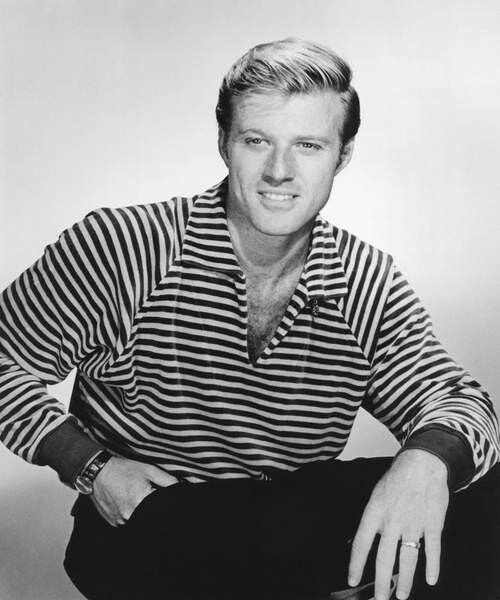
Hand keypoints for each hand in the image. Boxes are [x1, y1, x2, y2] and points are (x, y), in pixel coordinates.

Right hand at [91, 457, 177, 526]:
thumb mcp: (149, 470)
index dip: (165, 507)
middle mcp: (130, 515)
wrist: (98, 473)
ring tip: (134, 497)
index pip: (160, 511)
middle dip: (152, 509)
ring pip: (138, 521)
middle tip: (146, 496)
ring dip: (142, 513)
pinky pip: (127, 522)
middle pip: (149, 516)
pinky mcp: (114, 523)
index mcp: (141, 502)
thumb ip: (168, 481)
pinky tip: (127, 502)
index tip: (163, 503)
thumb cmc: (124, 470)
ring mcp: (120, 521)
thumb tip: (182, 487)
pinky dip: (131, 515)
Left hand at [348, 449, 448, 599]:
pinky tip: (430, 579)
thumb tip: (366, 540)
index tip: (352, 580)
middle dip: (382, 582)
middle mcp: (392, 520)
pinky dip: (432, 567)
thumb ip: (374, 518)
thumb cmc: (398, 477)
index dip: (355, 564)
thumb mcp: (377, 494)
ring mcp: (413, 523)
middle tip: (380, 599)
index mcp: (375, 511)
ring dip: (405, 581)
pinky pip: (432, 550)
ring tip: (403, 595)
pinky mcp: (432, 524)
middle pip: (384, 558)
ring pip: (407, 559)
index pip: (361, 543)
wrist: (422, 463)